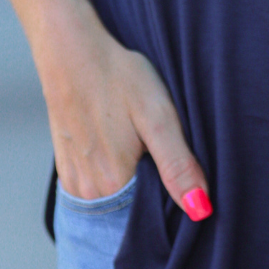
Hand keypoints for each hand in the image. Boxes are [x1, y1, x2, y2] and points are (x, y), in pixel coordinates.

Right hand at [37, 3, 211, 217]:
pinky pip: (99, 190)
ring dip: (136, 189)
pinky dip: (116, 180)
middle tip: (165, 155)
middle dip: (156, 197)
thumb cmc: (118, 76)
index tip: (185, 175)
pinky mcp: (66, 169)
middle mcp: (89, 192)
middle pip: (133, 213)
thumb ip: (178, 166)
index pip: (155, 218)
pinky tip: (126, 150)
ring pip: (116, 203)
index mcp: (113, 184)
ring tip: (145, 151)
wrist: (70, 50)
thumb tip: (201, 210)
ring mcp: (74, 182)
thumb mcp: (158, 115)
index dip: (175, 202)